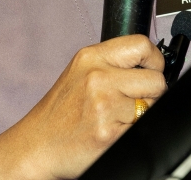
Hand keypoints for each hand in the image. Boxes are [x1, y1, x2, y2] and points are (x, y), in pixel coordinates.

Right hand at [0, 35, 165, 179]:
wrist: (35, 146)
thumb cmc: (60, 112)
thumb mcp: (81, 72)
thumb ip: (113, 63)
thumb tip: (151, 64)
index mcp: (92, 57)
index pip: (143, 45)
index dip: (155, 61)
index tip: (152, 71)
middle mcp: (97, 77)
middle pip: (155, 79)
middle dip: (151, 93)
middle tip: (131, 101)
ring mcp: (104, 106)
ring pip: (152, 106)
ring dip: (141, 114)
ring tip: (117, 117)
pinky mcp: (108, 134)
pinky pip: (142, 129)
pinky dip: (133, 132)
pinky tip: (113, 131)